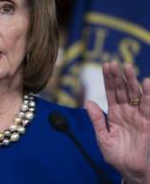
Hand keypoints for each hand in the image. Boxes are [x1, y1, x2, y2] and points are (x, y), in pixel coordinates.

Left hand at [85, 62, 149, 183]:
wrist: (130, 170)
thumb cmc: (116, 155)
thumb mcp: (102, 137)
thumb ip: (97, 120)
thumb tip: (88, 102)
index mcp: (114, 113)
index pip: (111, 92)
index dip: (108, 79)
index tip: (106, 65)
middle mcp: (126, 111)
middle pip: (122, 89)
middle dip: (118, 76)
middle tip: (114, 63)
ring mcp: (138, 115)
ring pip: (135, 94)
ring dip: (132, 81)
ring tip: (128, 67)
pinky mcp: (148, 122)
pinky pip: (148, 106)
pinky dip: (148, 95)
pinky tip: (147, 82)